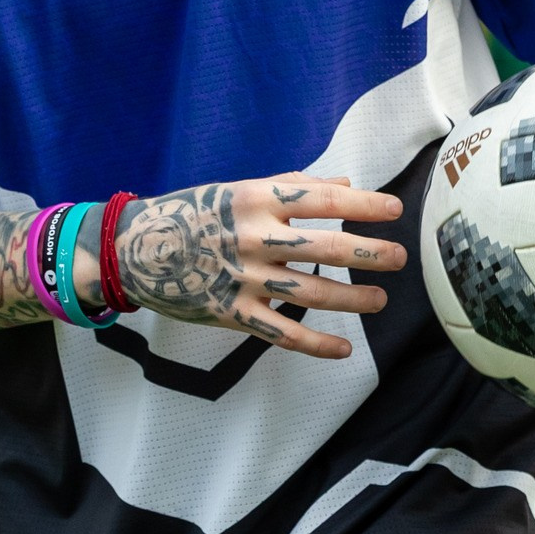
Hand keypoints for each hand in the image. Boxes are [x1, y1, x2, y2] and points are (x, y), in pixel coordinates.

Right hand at [112, 175, 404, 358]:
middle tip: (399, 257)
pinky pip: (282, 333)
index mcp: (257, 199)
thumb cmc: (193, 212)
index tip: (394, 210)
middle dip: (371, 255)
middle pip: (327, 249)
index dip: (364, 206)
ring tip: (380, 299)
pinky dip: (317, 344)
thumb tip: (347, 185)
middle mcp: (254, 238)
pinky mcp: (232, 312)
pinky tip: (344, 349)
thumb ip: (293, 186)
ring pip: (312, 293)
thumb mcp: (239, 188)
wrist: (135, 248)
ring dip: (354, 299)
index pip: (324, 200)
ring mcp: (244, 278)